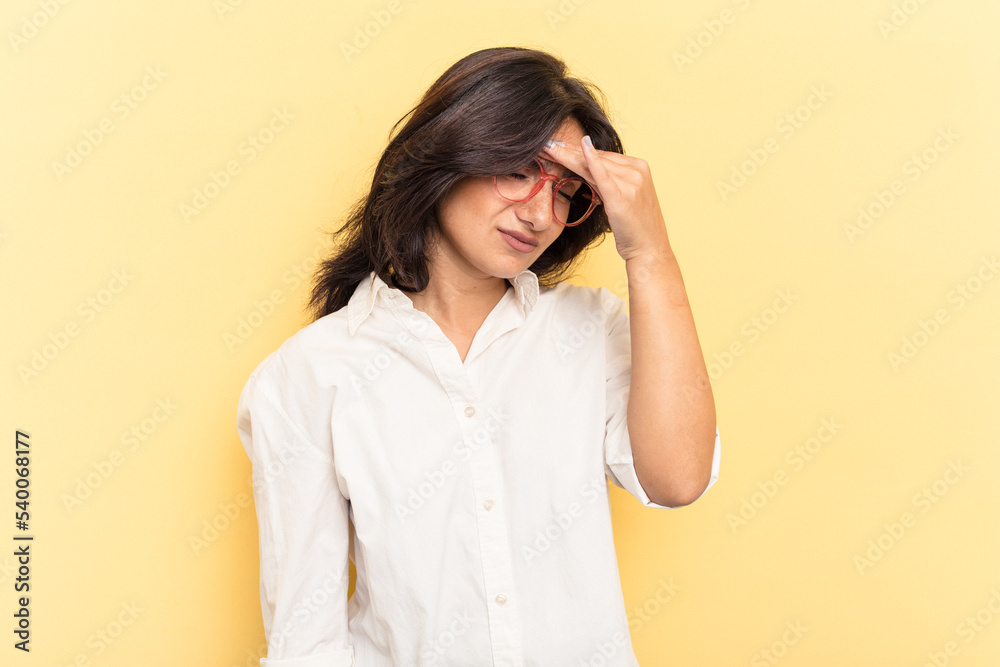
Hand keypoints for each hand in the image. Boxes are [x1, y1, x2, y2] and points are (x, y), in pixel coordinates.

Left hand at [540, 137, 671, 261]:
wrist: (649, 250)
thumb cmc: (634, 228)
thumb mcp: (621, 198)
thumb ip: (606, 182)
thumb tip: (584, 171)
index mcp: (639, 167)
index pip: (602, 155)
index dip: (577, 150)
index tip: (557, 145)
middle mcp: (637, 171)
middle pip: (596, 157)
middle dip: (569, 150)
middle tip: (547, 144)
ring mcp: (631, 183)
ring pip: (593, 165)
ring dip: (568, 156)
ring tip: (548, 149)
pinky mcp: (622, 197)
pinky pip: (603, 175)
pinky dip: (592, 160)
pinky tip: (581, 147)